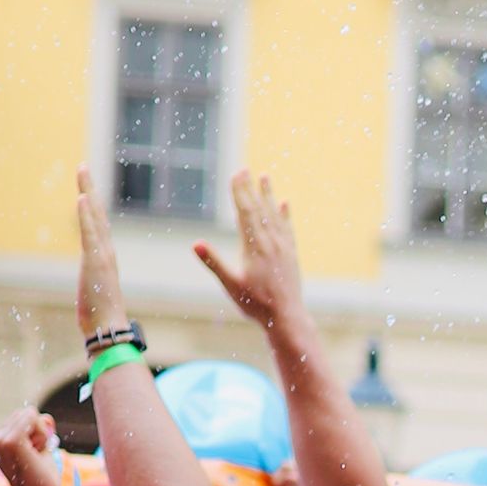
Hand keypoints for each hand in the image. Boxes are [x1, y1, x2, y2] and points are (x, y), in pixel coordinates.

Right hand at [0, 405, 64, 485]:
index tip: (33, 456)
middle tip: (35, 457)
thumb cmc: (40, 481)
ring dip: (41, 435)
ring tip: (34, 458)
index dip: (37, 433)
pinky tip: (36, 455)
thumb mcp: (41, 449)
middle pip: (25, 412)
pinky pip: (32, 417)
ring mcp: (0, 440)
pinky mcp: (10, 442)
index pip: (22, 416)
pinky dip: (42, 435)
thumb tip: (46, 417)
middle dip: (39, 432)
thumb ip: (41, 430)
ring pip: (30, 414)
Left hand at [73, 168, 126, 347]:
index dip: (91, 205)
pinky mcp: (95, 262)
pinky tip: (81, 197)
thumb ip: (90, 283)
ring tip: (82, 170)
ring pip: (95, 216)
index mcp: (105, 257)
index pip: (97, 225)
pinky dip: (86, 215)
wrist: (109, 331)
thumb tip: (87, 287)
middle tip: (83, 166)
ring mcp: (102, 255)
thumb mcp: (92, 294)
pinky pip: (89, 233)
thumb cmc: (100, 319)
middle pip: (98, 212)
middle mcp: (106, 251)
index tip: (84, 187)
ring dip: (88, 191)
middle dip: (89, 188)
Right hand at [196, 169, 305, 331]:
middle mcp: (271, 242)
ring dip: (268, 195)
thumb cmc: (255, 304)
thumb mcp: (231, 285)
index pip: (245, 212)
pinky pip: (287, 228)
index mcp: (254, 247)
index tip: (236, 174)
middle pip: (259, 208)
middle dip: (250, 188)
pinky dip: (285, 214)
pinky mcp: (291, 254)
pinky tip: (285, 203)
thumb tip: (195, 244)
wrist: (287, 317)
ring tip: (265, 177)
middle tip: (244, 169)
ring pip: (274, 215)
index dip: (239, 192)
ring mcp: (283, 247)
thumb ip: (214, 263)